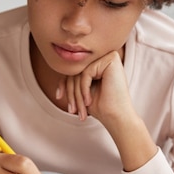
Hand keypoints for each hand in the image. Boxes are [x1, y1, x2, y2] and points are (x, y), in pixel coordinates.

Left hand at [57, 50, 157, 172]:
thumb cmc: (101, 106)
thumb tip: (57, 64)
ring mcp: (109, 56)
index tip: (59, 96)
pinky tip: (88, 101)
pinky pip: (86, 72)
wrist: (116, 117)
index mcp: (99, 62)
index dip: (64, 83)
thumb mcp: (81, 89)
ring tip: (79, 111)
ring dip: (76, 94)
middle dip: (71, 92)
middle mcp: (105, 56)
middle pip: (77, 70)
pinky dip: (83, 89)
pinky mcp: (111, 59)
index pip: (75, 69)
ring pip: (80, 72)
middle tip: (72, 110)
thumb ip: (73, 76)